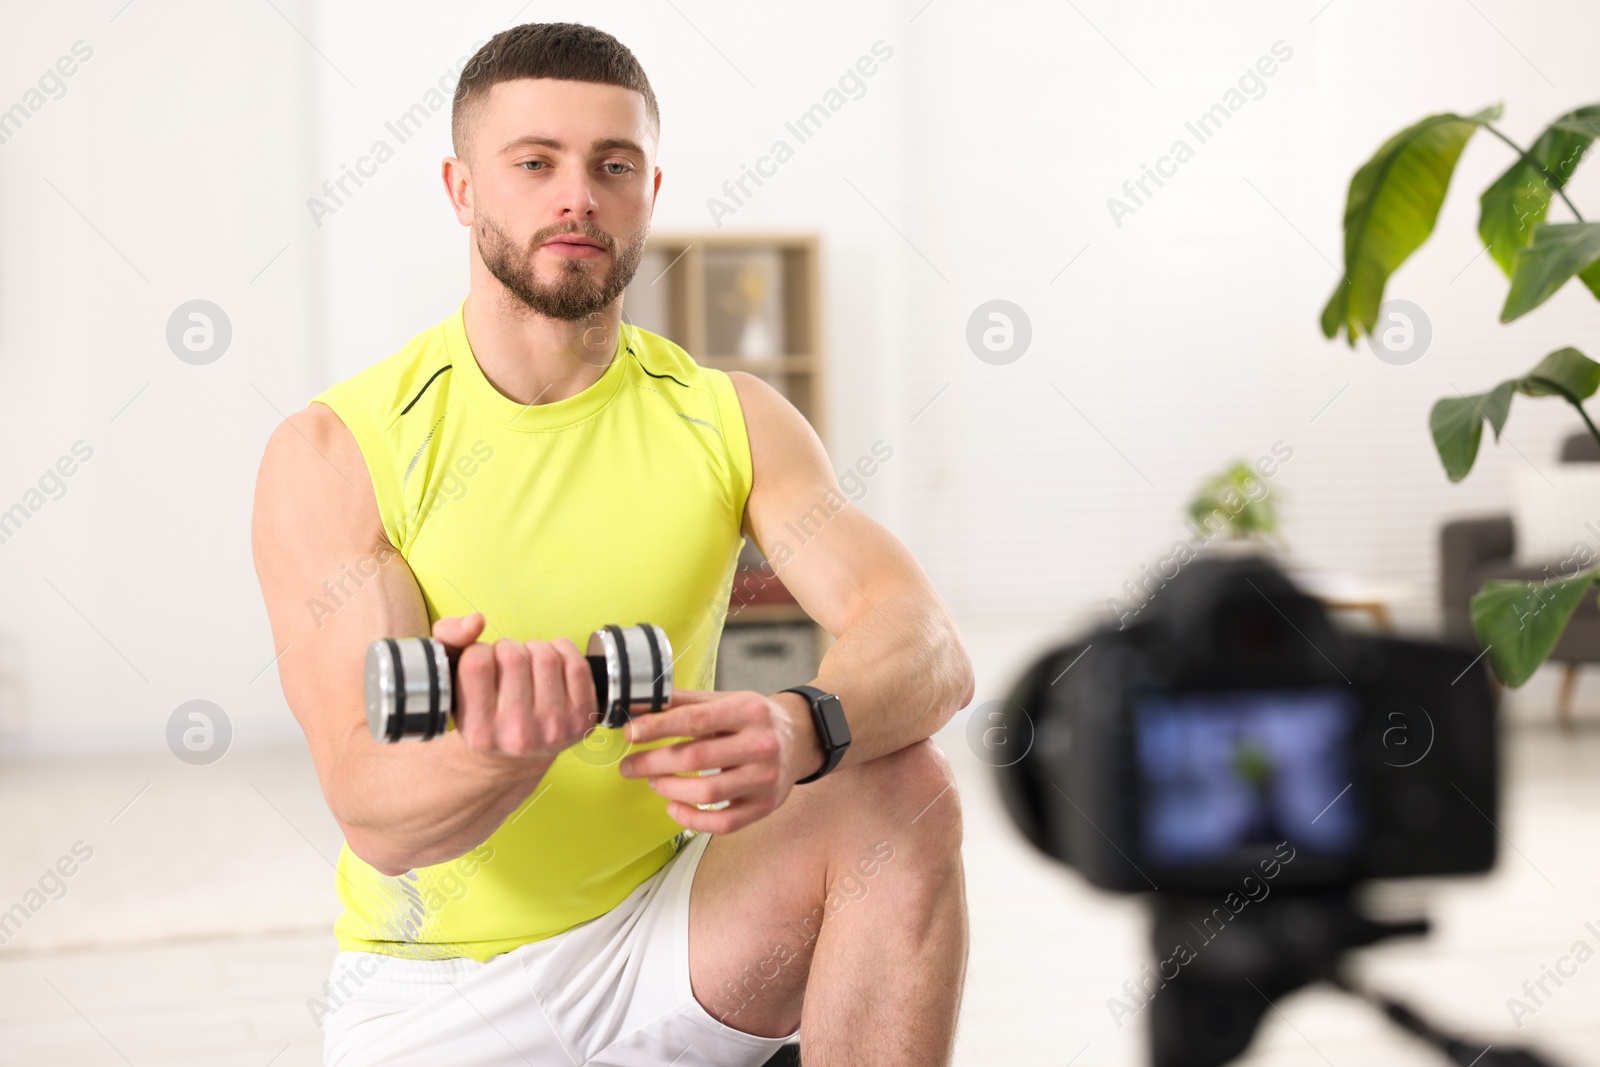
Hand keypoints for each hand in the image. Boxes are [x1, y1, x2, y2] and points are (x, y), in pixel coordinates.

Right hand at [430, 613, 599, 763]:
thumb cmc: (481, 709)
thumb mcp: (450, 681)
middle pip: (513, 656)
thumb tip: (476, 621)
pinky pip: (576, 664)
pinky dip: (563, 650)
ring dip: (534, 648)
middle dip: (507, 649)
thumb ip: (447, 638)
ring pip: (546, 656)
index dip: (478, 650)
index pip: (477, 662)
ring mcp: (554, 729)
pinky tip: (552, 663)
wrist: (517, 754)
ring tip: (527, 663)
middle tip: (506, 664)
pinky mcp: (582, 719)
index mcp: (479, 732)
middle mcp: (518, 735)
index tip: (481, 662)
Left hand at [618, 689, 821, 832]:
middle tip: (629, 766)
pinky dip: (691, 819)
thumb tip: (638, 705)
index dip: (657, 728)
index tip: (630, 733)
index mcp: (748, 711)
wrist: (800, 738)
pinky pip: (723, 822)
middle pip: (697, 757)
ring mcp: (765, 778)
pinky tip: (673, 807)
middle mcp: (760, 744)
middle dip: (653, 763)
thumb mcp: (723, 700)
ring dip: (669, 789)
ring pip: (707, 792)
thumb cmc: (753, 719)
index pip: (695, 720)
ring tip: (653, 781)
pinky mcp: (765, 806)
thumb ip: (682, 702)